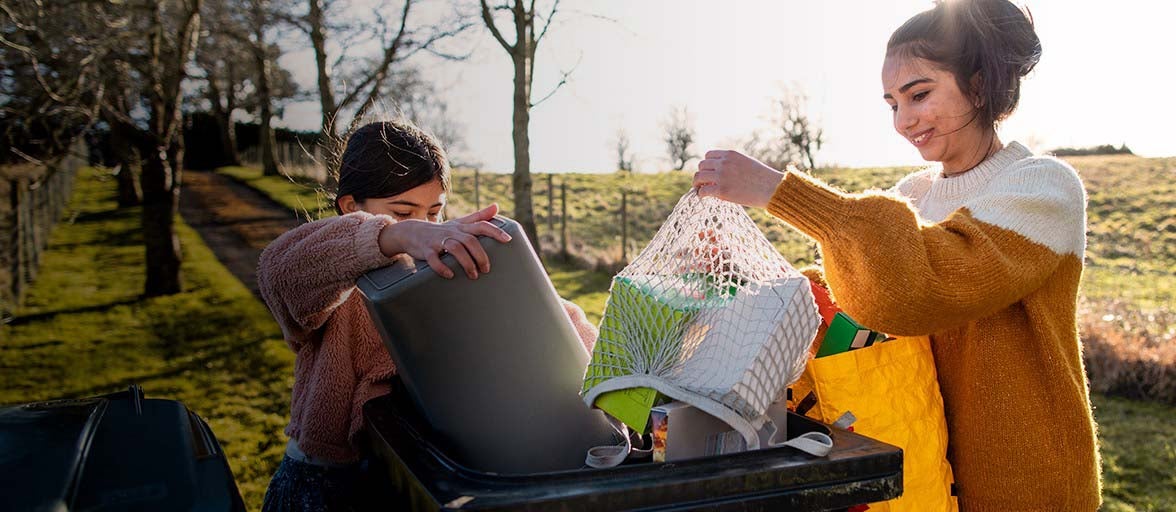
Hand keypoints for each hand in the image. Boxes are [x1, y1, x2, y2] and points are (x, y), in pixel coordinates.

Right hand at [378, 204, 511, 278]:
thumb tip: (497, 206)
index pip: (481, 225)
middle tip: (486, 269)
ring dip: (466, 262)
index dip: (495, 231)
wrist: (411, 232)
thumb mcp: (460, 222)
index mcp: (462, 227)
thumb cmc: (442, 230)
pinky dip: (442, 267)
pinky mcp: (426, 251)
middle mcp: (452, 232)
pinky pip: (434, 259)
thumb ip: (479, 216)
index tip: (508, 240)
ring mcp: (438, 241)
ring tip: (473, 275)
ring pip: (455, 248)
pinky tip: (450, 275)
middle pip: (470, 241)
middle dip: (480, 255)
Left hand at [693, 150, 786, 208]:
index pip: (709, 155)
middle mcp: (724, 163)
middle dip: (702, 174)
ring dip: (697, 183)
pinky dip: (700, 194)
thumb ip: (732, 164)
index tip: (709, 172)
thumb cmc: (763, 178)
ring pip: (698, 177)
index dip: (707, 165)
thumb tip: (721, 172)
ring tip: (699, 189)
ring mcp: (722, 176)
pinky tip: (703, 197)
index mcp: (731, 154)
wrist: (773, 189)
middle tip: (703, 182)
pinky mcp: (722, 191)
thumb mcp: (747, 163)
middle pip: (702, 165)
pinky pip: (703, 191)